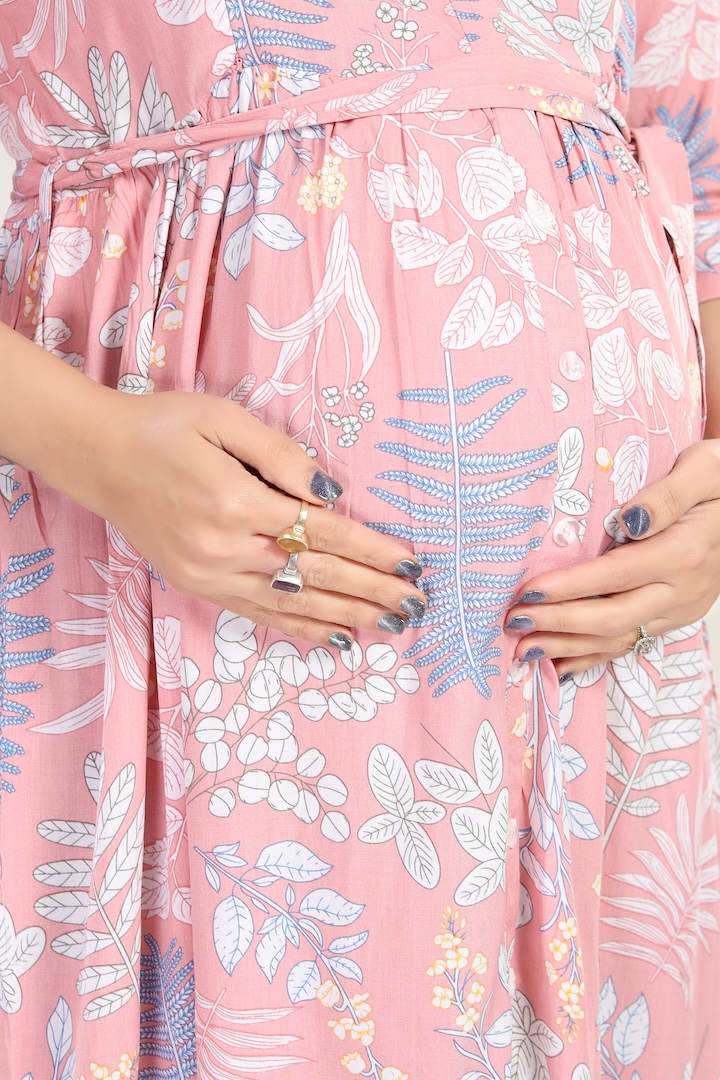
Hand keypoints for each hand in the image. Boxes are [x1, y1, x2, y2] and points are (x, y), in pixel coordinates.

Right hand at [53, 388, 425, 649]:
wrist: (98, 456)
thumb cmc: (163, 427)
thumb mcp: (223, 418)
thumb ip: (281, 455)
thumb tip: (332, 492)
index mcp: (236, 501)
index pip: (322, 533)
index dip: (371, 551)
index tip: (410, 563)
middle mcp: (226, 548)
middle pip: (316, 575)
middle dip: (371, 591)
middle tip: (416, 605)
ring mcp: (210, 575)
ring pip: (292, 603)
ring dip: (345, 617)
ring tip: (389, 627)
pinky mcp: (199, 586)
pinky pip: (259, 614)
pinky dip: (300, 628)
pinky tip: (333, 638)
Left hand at [502, 440, 719, 678]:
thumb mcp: (705, 469)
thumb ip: (667, 495)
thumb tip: (629, 519)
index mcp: (683, 551)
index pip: (615, 576)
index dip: (569, 588)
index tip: (528, 592)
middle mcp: (682, 589)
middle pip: (612, 617)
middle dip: (558, 624)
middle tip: (513, 622)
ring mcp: (680, 608)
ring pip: (619, 638)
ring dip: (569, 647)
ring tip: (524, 650)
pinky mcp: (677, 616)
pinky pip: (632, 643)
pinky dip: (594, 656)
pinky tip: (562, 665)